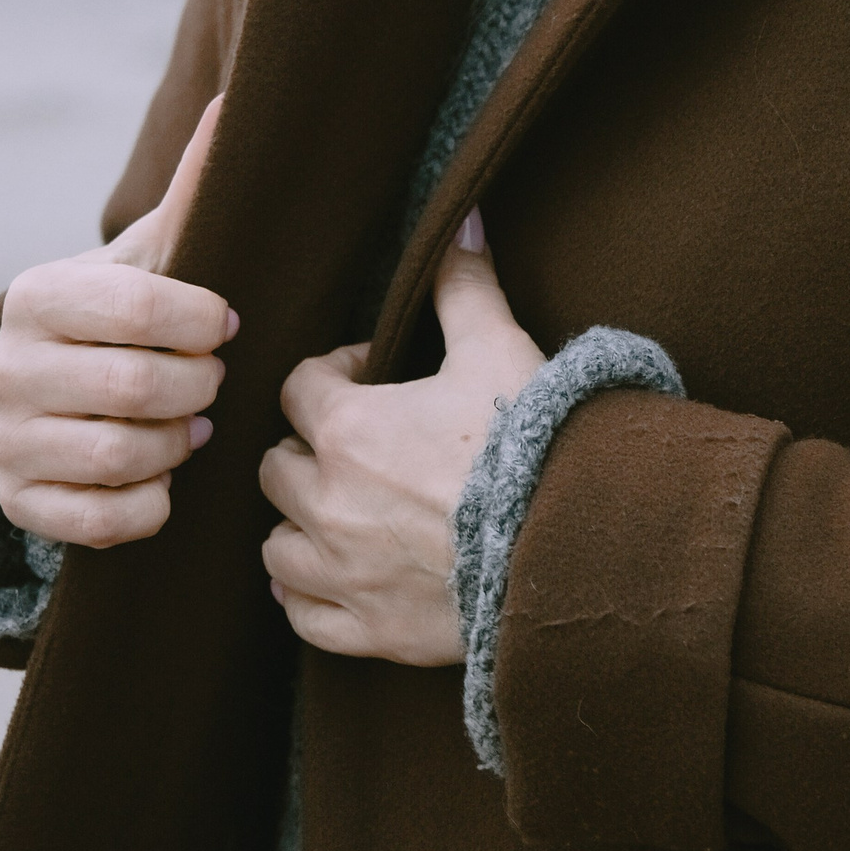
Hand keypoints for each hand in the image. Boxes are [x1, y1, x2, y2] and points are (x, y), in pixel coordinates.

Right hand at [0, 99, 237, 548]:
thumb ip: (193, 194)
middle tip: (211, 382)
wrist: (59, 396)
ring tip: (192, 429)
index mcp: (37, 295)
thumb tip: (238, 104)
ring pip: (121, 456)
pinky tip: (161, 478)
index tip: (225, 327)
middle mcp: (5, 367)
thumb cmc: (124, 315)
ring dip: (177, 446)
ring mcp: (6, 441)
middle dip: (196, 388)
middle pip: (136, 387)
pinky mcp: (18, 504)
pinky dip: (150, 505)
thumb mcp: (154, 256)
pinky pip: (102, 520)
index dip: (201, 324)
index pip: (139, 309)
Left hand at [259, 210, 544, 662]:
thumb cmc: (535, 444)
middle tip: (358, 450)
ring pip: (276, 546)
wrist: (574, 548)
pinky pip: (302, 615)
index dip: (334, 375)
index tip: (374, 379)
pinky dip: (309, 597)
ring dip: (298, 526)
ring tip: (338, 515)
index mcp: (348, 429)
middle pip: (275, 467)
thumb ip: (466, 286)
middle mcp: (327, 502)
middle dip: (308, 454)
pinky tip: (335, 578)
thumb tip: (465, 219)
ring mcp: (342, 572)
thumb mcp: (501, 351)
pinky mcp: (368, 631)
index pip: (299, 387)